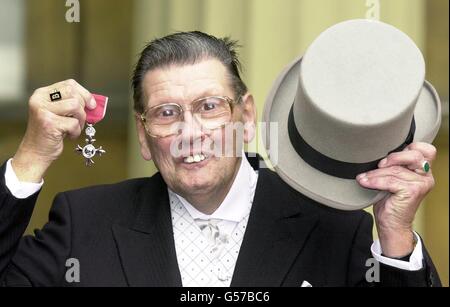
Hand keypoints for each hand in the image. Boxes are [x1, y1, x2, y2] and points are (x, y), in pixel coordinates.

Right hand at [12, 79, 96, 182]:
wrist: (36, 152)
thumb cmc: (50, 133)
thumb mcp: (59, 114)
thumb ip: (72, 104)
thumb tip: (94, 102)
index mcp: (42, 94)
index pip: (69, 84)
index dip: (85, 94)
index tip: (92, 105)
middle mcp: (40, 100)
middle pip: (73, 93)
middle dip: (82, 108)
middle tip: (79, 119)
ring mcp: (43, 111)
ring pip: (75, 106)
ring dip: (80, 120)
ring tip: (73, 128)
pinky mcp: (48, 123)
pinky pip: (74, 123)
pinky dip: (76, 132)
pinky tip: (68, 136)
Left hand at [356, 142, 436, 257]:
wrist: (392, 224)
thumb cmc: (390, 201)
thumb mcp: (392, 178)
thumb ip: (393, 166)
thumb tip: (375, 153)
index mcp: (422, 171)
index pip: (424, 150)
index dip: (408, 148)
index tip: (390, 158)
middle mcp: (425, 176)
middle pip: (413, 155)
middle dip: (392, 158)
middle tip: (379, 166)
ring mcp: (421, 184)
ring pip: (395, 170)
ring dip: (376, 173)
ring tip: (364, 178)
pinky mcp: (413, 191)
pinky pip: (390, 180)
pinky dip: (375, 181)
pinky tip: (365, 183)